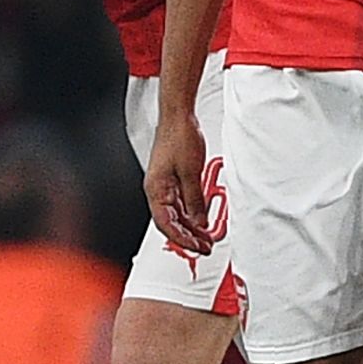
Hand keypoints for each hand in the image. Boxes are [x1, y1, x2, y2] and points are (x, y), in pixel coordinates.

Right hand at [146, 105, 212, 252]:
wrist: (179, 116)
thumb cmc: (178, 136)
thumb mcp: (191, 172)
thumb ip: (194, 199)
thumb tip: (199, 221)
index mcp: (155, 190)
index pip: (165, 224)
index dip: (181, 239)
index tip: (196, 247)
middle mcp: (158, 190)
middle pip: (171, 222)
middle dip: (188, 237)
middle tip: (205, 247)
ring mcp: (165, 185)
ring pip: (177, 215)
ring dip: (192, 228)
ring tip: (206, 238)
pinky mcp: (174, 179)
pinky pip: (182, 203)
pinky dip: (193, 214)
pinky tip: (203, 220)